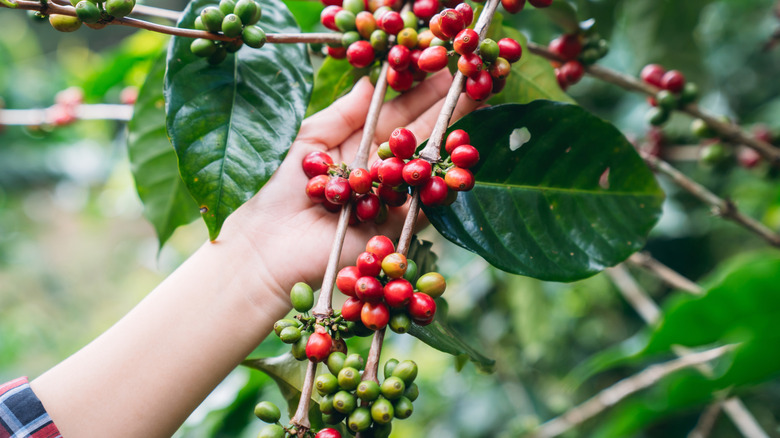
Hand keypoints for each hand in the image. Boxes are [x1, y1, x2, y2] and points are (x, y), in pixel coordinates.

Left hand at [224, 70, 479, 299]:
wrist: (270, 247)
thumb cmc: (280, 193)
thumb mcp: (308, 141)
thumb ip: (342, 114)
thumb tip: (371, 81)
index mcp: (358, 146)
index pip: (396, 115)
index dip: (418, 93)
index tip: (441, 69)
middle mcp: (379, 170)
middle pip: (417, 136)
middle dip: (444, 109)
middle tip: (472, 82)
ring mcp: (391, 197)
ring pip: (425, 165)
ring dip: (450, 140)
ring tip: (472, 109)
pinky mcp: (395, 226)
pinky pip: (423, 202)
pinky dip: (441, 183)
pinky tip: (459, 157)